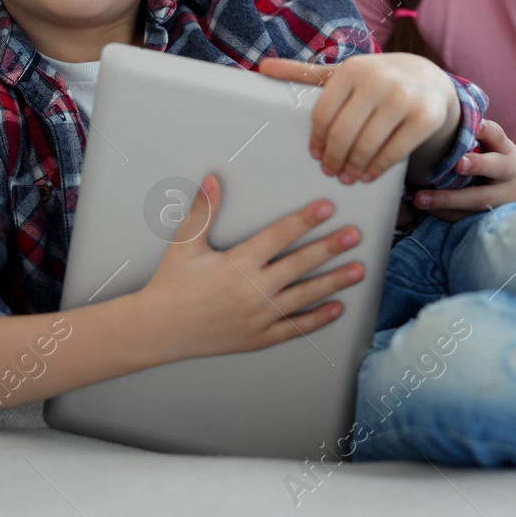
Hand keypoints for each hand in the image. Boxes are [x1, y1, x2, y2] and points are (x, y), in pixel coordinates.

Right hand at [138, 173, 364, 360]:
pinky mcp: (258, 337)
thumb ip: (203, 210)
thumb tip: (213, 180)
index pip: (278, 236)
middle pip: (300, 264)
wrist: (157, 330)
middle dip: (330, 248)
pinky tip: (336, 308)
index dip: (304, 220)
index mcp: (237, 264)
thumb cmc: (171, 285)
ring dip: (333, 282)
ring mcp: (258, 316)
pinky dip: (317, 319)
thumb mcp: (185, 244)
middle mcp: (253, 290)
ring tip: (358, 270)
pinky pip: (294, 328)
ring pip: (304, 296)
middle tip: (354, 235)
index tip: (326, 208)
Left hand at [258, 53, 457, 183]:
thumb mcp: (344, 74)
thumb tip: (263, 68)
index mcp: (352, 69)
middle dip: (334, 158)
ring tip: (348, 177)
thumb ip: (305, 74)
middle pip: (343, 132)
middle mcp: (378, 80)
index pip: (323, 113)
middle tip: (331, 172)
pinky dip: (378, 168)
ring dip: (354, 167)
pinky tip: (369, 174)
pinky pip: (394, 152)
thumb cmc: (376, 79)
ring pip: (368, 144)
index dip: (317, 140)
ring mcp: (404, 99)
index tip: (315, 155)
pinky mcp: (424, 117)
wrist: (429, 79)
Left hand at [413, 119, 515, 221]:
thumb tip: (445, 115)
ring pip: (478, 198)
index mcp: (506, 152)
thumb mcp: (502, 149)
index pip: (499, 137)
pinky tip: (426, 211)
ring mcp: (503, 198)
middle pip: (494, 167)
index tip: (478, 126)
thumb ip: (481, 137)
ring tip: (421, 199)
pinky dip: (448, 214)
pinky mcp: (493, 216)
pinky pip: (469, 217)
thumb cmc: (509, 166)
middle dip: (477, 164)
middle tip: (458, 164)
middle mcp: (507, 173)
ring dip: (449, 199)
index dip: (488, 131)